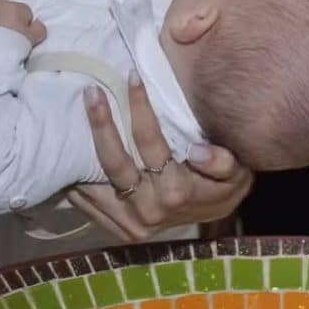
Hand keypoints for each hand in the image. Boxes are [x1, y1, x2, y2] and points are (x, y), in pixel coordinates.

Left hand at [0, 0, 46, 45]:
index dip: (25, 26)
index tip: (21, 38)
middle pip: (8, 11)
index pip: (26, 13)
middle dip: (9, 22)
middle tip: (7, 40)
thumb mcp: (32, 40)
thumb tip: (37, 24)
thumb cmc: (10, 46)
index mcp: (16, 7)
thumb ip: (39, 29)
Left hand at [68, 70, 252, 241]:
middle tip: (91, 91)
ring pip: (96, 183)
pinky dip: (78, 181)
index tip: (131, 78)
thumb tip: (197, 151)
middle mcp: (151, 210)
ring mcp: (133, 224)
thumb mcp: (236, 172)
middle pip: (115, 163)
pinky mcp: (120, 231)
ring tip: (78, 116)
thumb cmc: (224, 185)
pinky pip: (90, 206)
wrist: (216, 216)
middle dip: (101, 123)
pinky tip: (72, 154)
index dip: (139, 108)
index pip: (151, 143)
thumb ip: (222, 162)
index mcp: (178, 192)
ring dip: (84, 148)